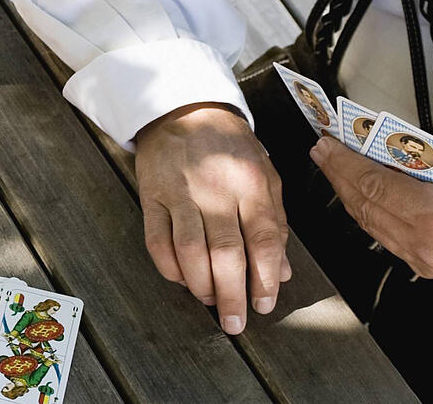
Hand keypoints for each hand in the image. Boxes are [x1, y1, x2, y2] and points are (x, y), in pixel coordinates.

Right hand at [136, 102, 290, 334]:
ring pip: (190, 251)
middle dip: (232, 295)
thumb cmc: (229, 145)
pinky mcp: (152, 196)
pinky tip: (182, 279)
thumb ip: (275, 221)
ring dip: (201, 285)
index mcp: (250, 183)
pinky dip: (169, 268)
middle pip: (226, 252)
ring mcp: (180, 193)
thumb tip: (280, 271)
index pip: (263, 239)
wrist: (183, 108)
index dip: (265, 277)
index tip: (265, 303)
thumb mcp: (265, 173)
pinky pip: (157, 241)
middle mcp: (215, 189)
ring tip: (210, 301)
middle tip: (235, 323)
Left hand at [311, 137, 432, 282]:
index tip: (326, 145)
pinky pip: (385, 238)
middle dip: (337, 175)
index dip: (342, 162)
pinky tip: (362, 196)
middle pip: (362, 205)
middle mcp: (424, 245)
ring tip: (336, 170)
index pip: (371, 184)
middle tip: (322, 153)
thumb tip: (386, 146)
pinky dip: (369, 214)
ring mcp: (424, 261)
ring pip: (369, 225)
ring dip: (348, 195)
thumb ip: (424, 159)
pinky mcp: (428, 268)